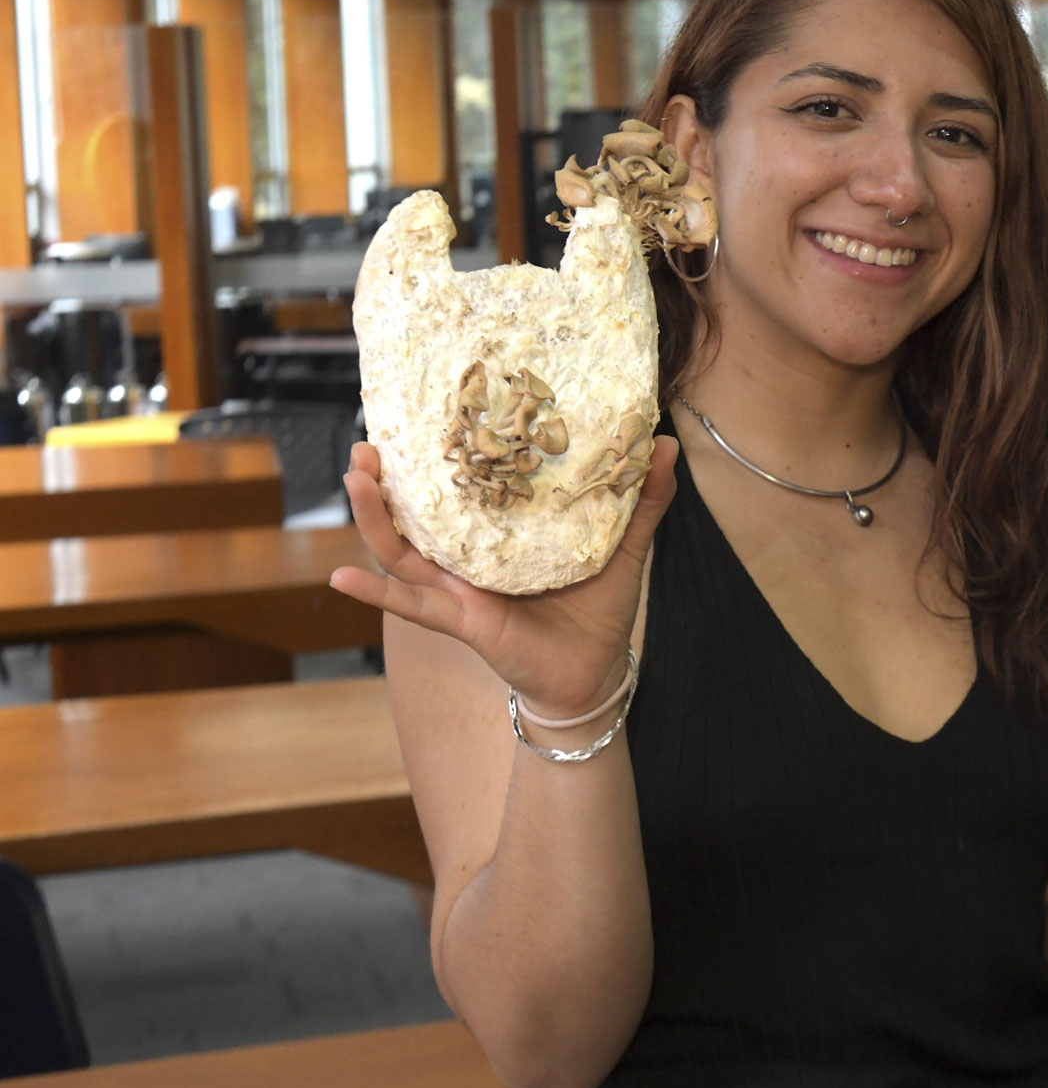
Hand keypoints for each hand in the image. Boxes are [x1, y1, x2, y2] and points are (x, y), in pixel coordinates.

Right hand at [329, 437, 678, 714]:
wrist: (597, 673)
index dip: (441, 455)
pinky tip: (341, 578)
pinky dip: (375, 593)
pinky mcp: (464, 620)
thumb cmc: (599, 610)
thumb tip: (665, 444)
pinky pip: (413, 605)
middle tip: (368, 440)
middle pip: (418, 513)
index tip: (421, 414)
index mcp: (502, 535)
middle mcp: (471, 558)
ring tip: (354, 477)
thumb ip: (642, 499)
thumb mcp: (623, 545)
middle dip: (388, 478)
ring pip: (402, 550)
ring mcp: (460, 588)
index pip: (465, 488)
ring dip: (372, 517)